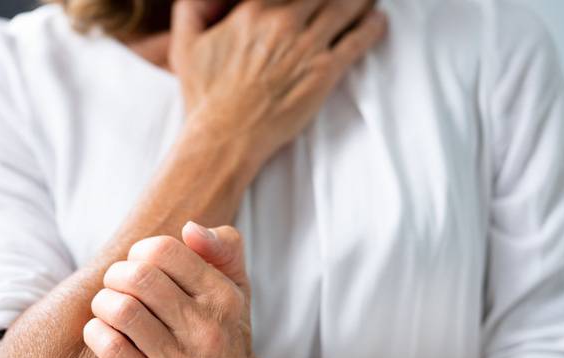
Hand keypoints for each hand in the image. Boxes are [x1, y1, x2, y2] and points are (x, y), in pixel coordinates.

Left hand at [83, 222, 267, 357]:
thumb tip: (189, 228)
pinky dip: (96, 332)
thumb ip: (224, 248)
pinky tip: (103, 332)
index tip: (139, 265)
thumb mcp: (238, 288)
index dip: (141, 251)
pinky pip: (111, 348)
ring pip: (121, 311)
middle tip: (116, 285)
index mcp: (223, 298)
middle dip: (115, 275)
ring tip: (107, 309)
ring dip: (103, 303)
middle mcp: (206, 331)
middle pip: (138, 277)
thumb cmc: (226, 335)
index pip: (164, 251)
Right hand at [170, 0, 386, 168]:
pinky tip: (377, 20)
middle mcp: (284, 22)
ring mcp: (307, 46)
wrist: (225, 138)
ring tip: (366, 0)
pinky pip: (360, 38)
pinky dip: (373, 24)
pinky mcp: (325, 71)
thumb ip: (192, 9)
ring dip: (360, 0)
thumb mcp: (186, 46)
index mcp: (254, 10)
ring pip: (347, 6)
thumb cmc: (205, 97)